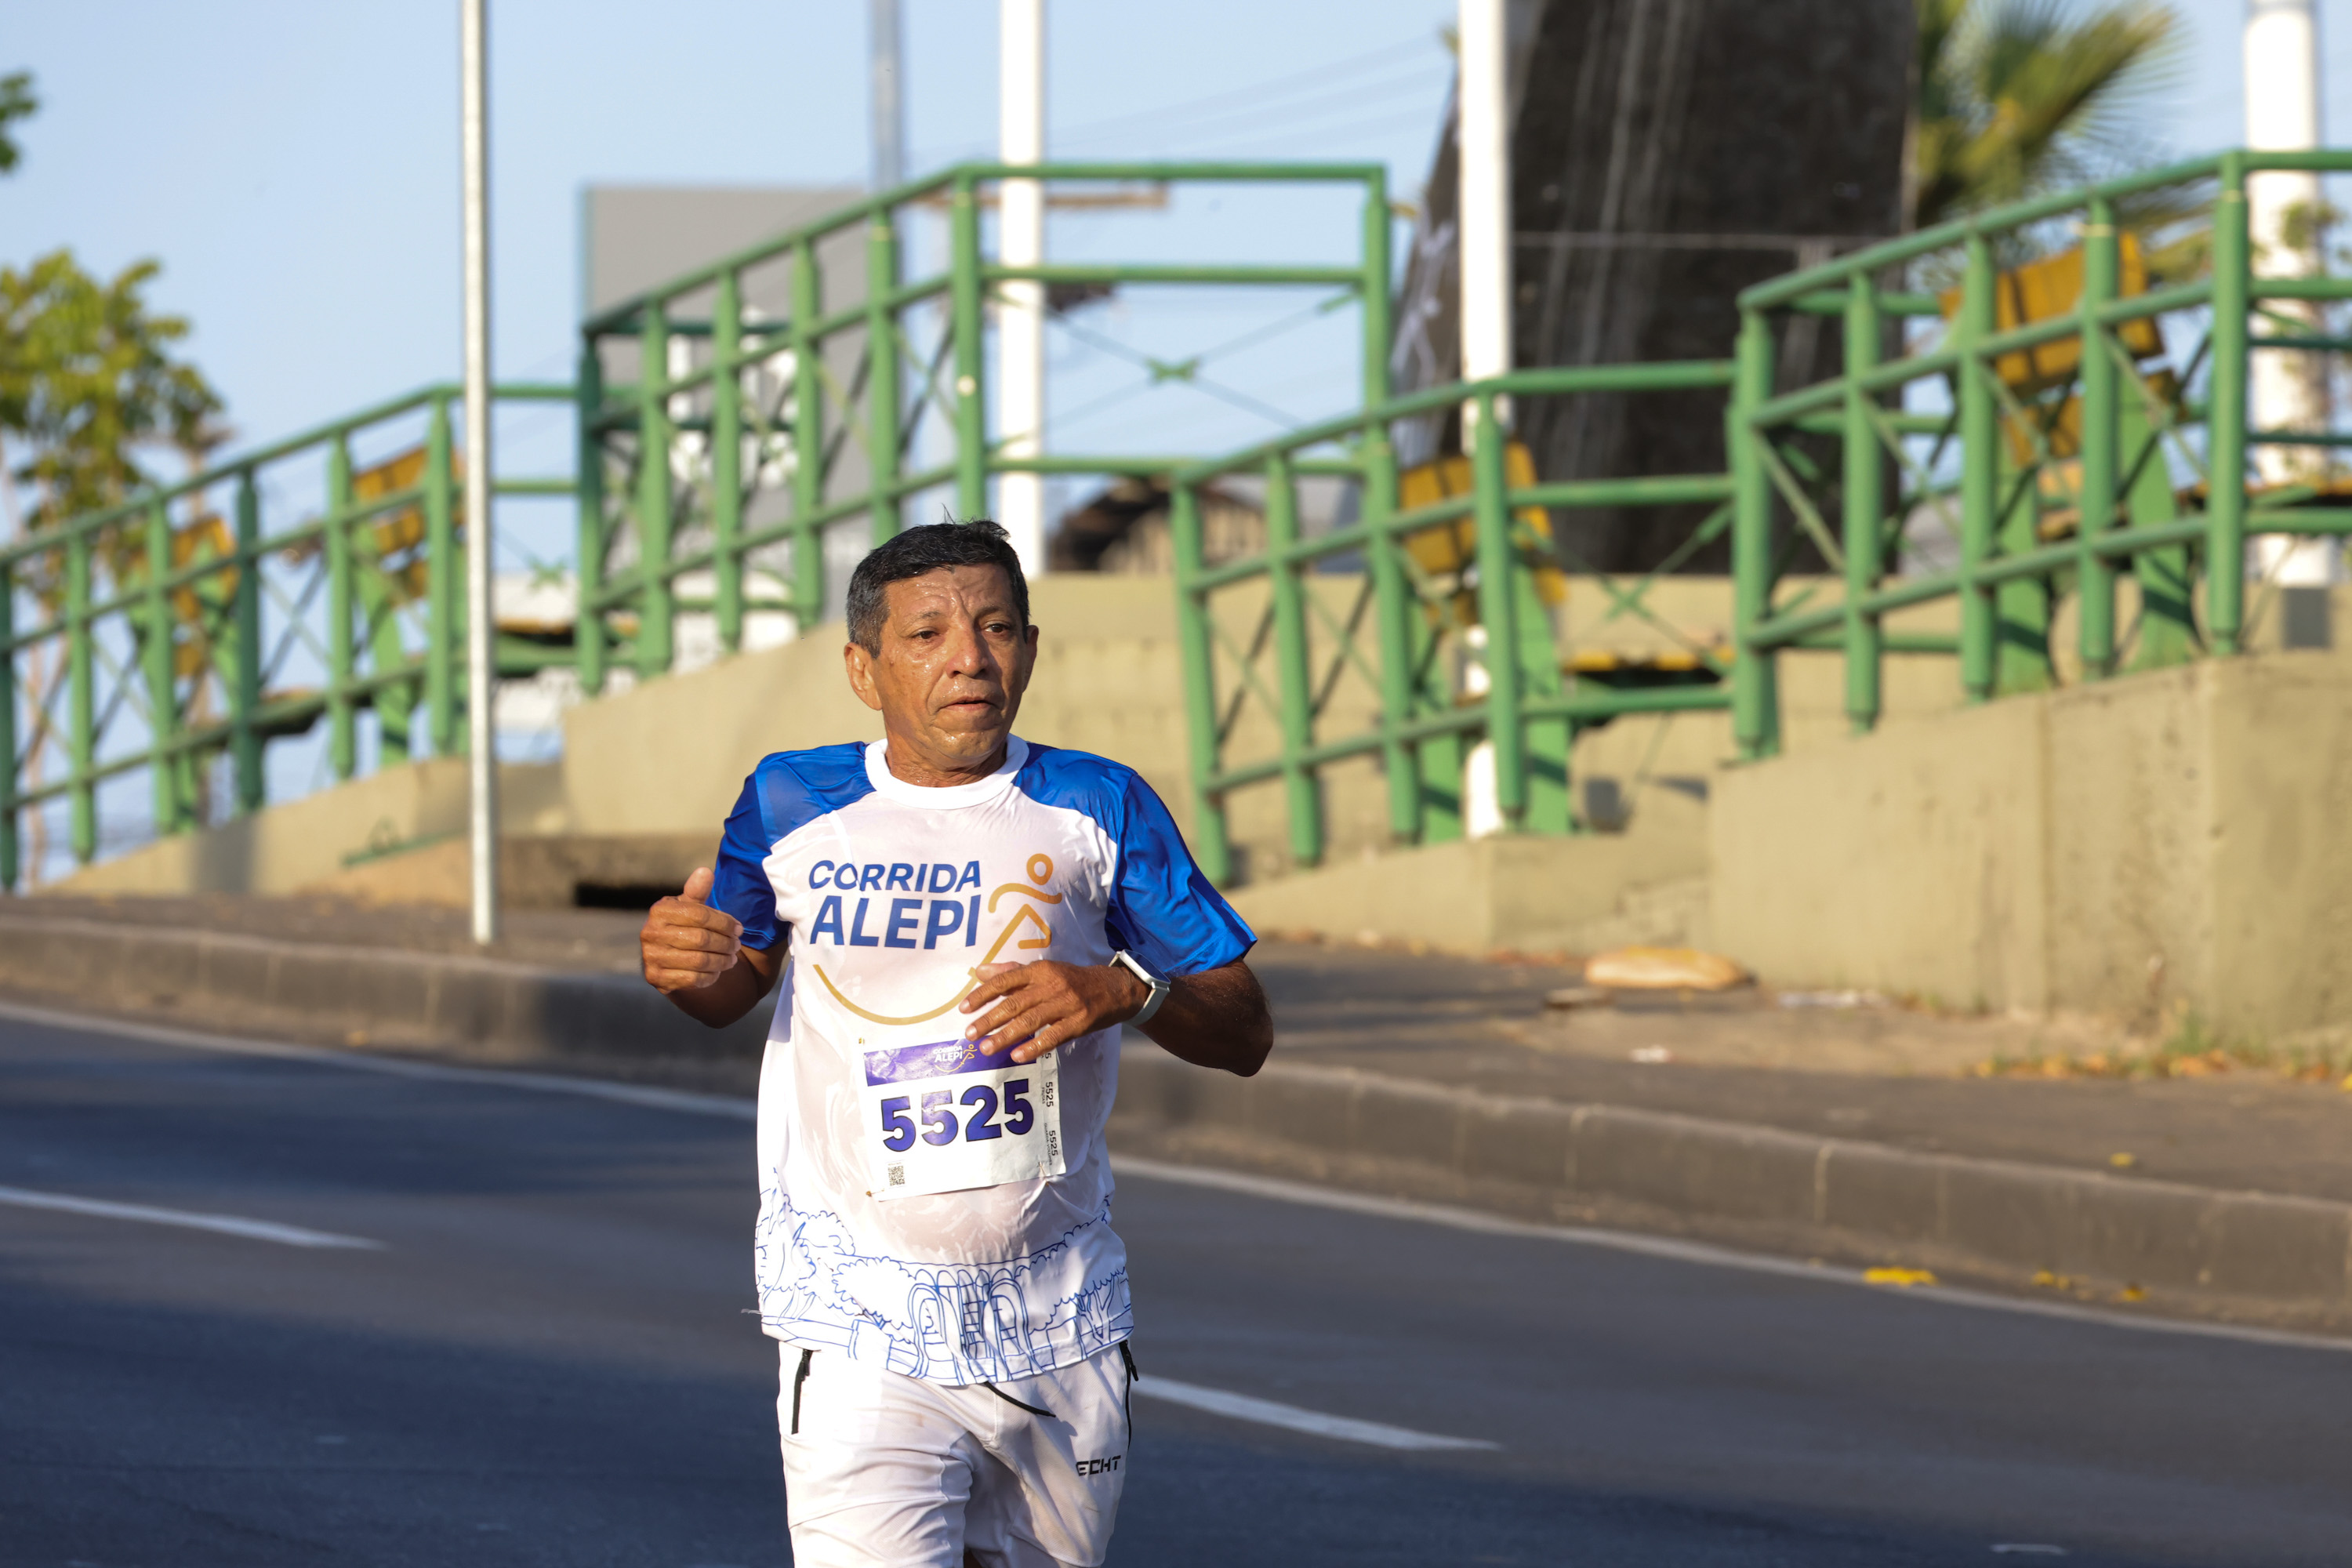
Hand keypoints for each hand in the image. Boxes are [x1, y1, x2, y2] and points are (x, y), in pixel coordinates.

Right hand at [640, 867, 744, 993]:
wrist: (664, 957)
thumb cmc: (682, 925)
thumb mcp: (688, 906)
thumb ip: (697, 891)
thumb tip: (705, 872)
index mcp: (660, 911)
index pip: (700, 915)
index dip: (725, 922)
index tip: (740, 929)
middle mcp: (650, 933)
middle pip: (701, 939)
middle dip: (726, 943)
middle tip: (738, 946)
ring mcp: (651, 957)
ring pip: (699, 960)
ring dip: (722, 961)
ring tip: (732, 958)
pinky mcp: (656, 978)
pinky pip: (692, 979)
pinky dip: (710, 976)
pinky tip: (717, 971)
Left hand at [958, 959, 1148, 1063]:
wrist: (1114, 988)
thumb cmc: (1073, 980)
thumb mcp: (1045, 970)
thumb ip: (1012, 972)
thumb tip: (980, 971)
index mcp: (1040, 970)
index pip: (1005, 981)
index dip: (983, 994)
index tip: (964, 1009)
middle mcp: (1051, 984)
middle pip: (1014, 1003)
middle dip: (989, 1019)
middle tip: (970, 1034)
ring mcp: (1066, 1004)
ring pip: (1030, 1021)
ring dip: (1006, 1036)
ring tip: (987, 1048)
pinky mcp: (1079, 1022)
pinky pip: (1053, 1036)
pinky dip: (1034, 1046)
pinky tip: (1017, 1056)